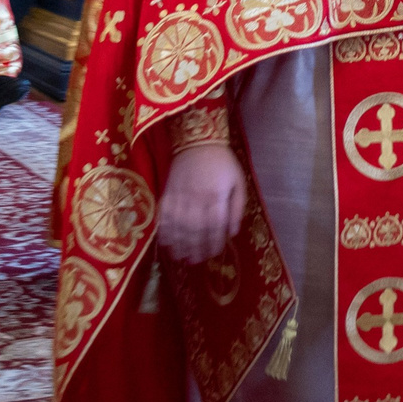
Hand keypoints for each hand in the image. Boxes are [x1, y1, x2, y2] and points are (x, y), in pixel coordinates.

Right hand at [159, 143, 245, 263]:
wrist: (197, 140)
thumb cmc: (222, 162)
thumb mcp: (238, 181)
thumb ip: (237, 207)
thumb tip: (232, 232)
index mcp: (216, 195)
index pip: (215, 225)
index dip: (214, 242)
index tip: (215, 253)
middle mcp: (197, 197)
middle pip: (195, 229)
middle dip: (196, 248)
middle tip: (197, 261)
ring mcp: (180, 195)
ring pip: (178, 225)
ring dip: (179, 244)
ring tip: (182, 257)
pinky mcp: (167, 192)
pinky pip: (164, 215)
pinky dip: (164, 230)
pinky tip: (166, 242)